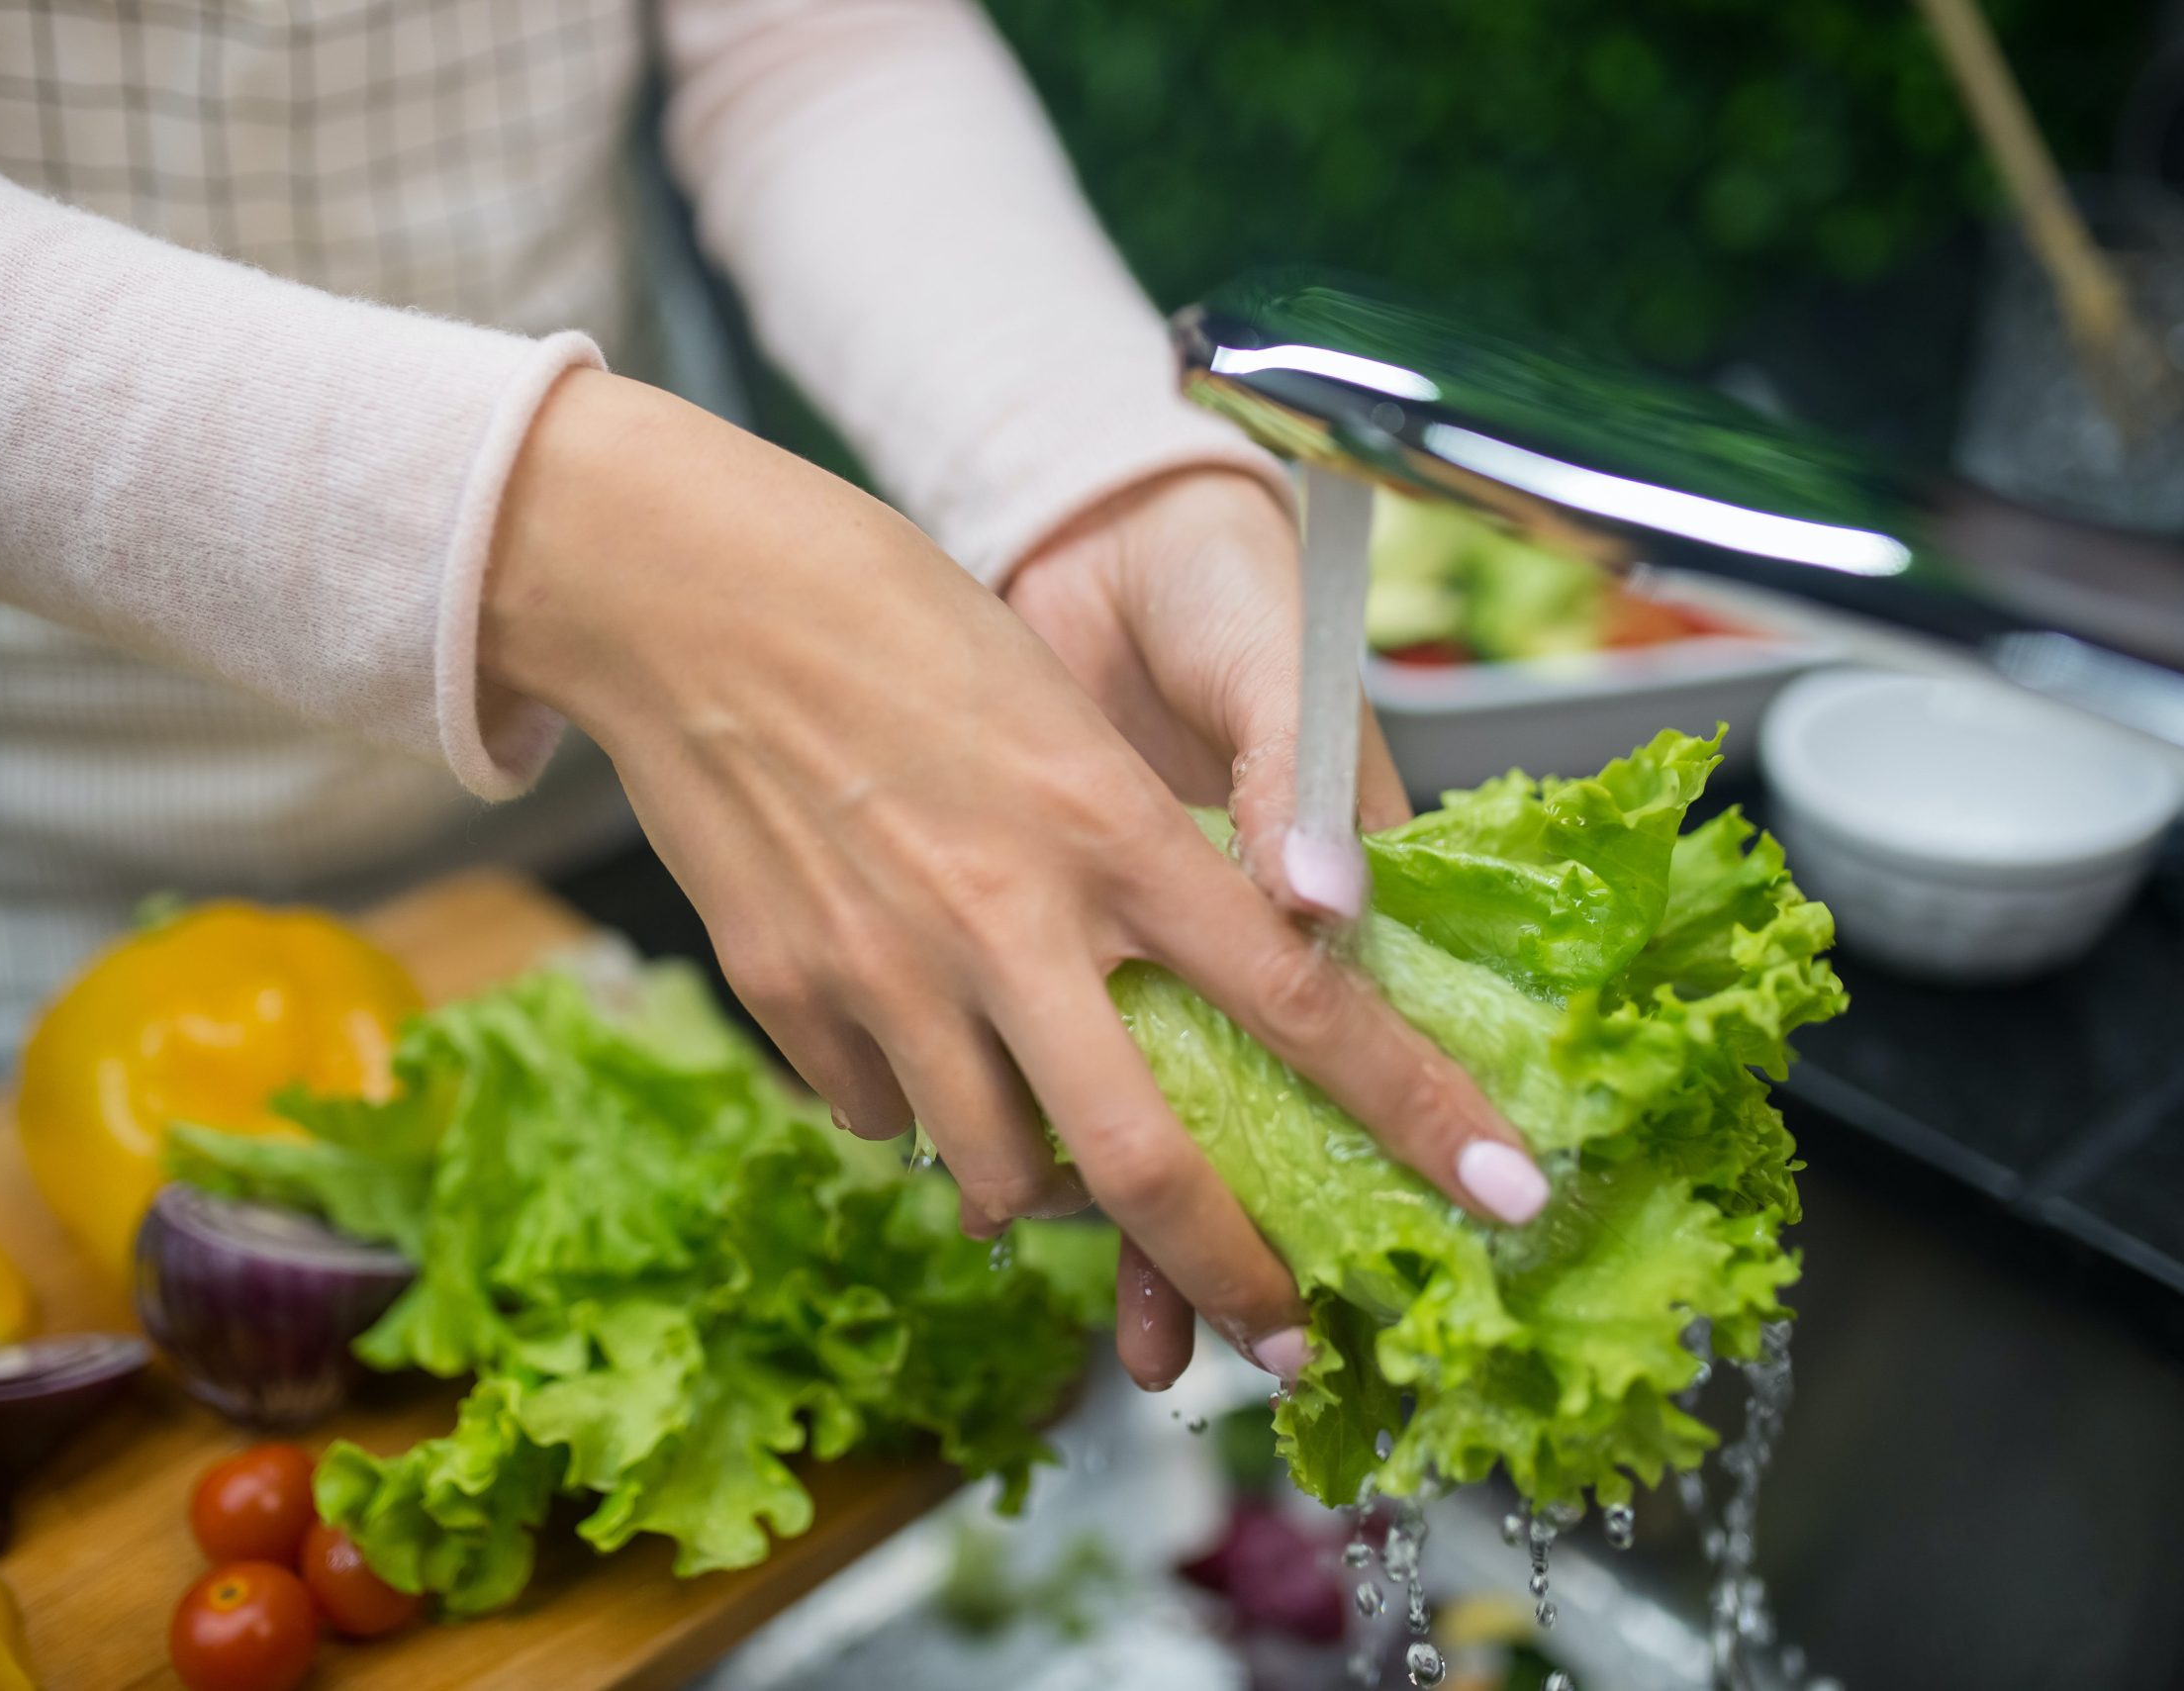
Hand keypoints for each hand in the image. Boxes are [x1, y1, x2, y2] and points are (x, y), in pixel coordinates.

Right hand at [485, 373, 1536, 1388]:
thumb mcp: (1057, 712)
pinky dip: (919, 1112)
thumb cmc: (888, 614)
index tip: (1504, 1189)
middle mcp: (1008, 917)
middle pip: (1147, 1159)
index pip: (1299, 998)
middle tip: (1282, 1339)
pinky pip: (877, 1117)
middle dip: (1232, 1276)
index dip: (1415, 1109)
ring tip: (1056, 1164)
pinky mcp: (783, 995)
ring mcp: (884, 970)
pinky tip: (918, 1041)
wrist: (679, 584)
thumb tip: (1218, 964)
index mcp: (1109, 825)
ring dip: (1046, 1196)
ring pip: (996, 1173)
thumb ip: (1137, 855)